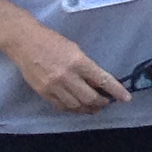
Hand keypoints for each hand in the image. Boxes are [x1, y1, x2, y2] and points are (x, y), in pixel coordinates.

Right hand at [1, 13, 127, 112]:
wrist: (25, 43)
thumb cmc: (53, 42)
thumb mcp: (76, 50)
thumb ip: (87, 67)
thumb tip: (99, 84)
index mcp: (79, 62)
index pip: (103, 80)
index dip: (116, 91)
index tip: (126, 98)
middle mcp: (67, 76)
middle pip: (89, 98)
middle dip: (102, 103)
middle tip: (107, 102)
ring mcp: (53, 86)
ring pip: (76, 105)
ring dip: (88, 109)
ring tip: (94, 108)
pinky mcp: (43, 92)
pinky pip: (61, 106)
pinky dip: (73, 109)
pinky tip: (78, 107)